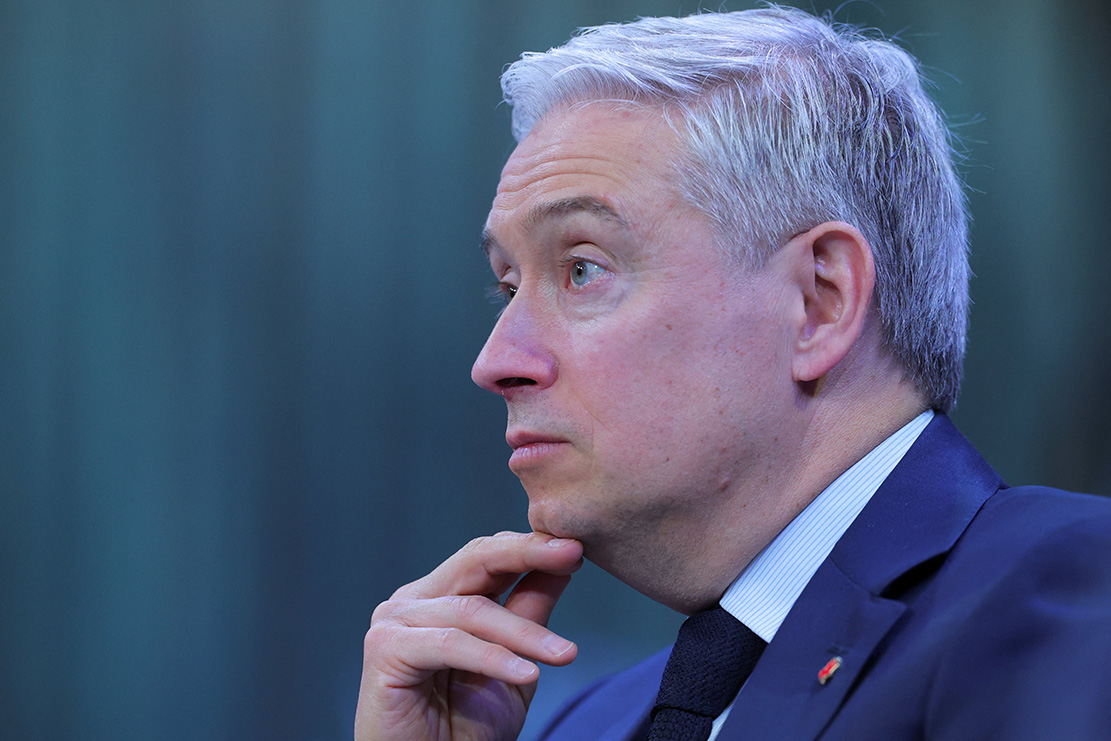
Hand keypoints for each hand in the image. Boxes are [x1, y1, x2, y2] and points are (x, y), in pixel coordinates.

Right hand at [355, 531, 583, 739]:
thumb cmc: (463, 728)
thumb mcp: (513, 662)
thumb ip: (529, 611)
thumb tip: (563, 563)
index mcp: (441, 596)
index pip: (487, 555)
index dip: (531, 547)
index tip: (578, 547)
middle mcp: (414, 600)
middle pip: (475, 560)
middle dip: (527, 554)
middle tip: (572, 554)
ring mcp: (395, 620)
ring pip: (472, 610)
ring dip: (524, 633)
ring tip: (564, 655)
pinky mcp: (385, 650)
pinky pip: (450, 645)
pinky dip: (492, 658)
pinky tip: (526, 675)